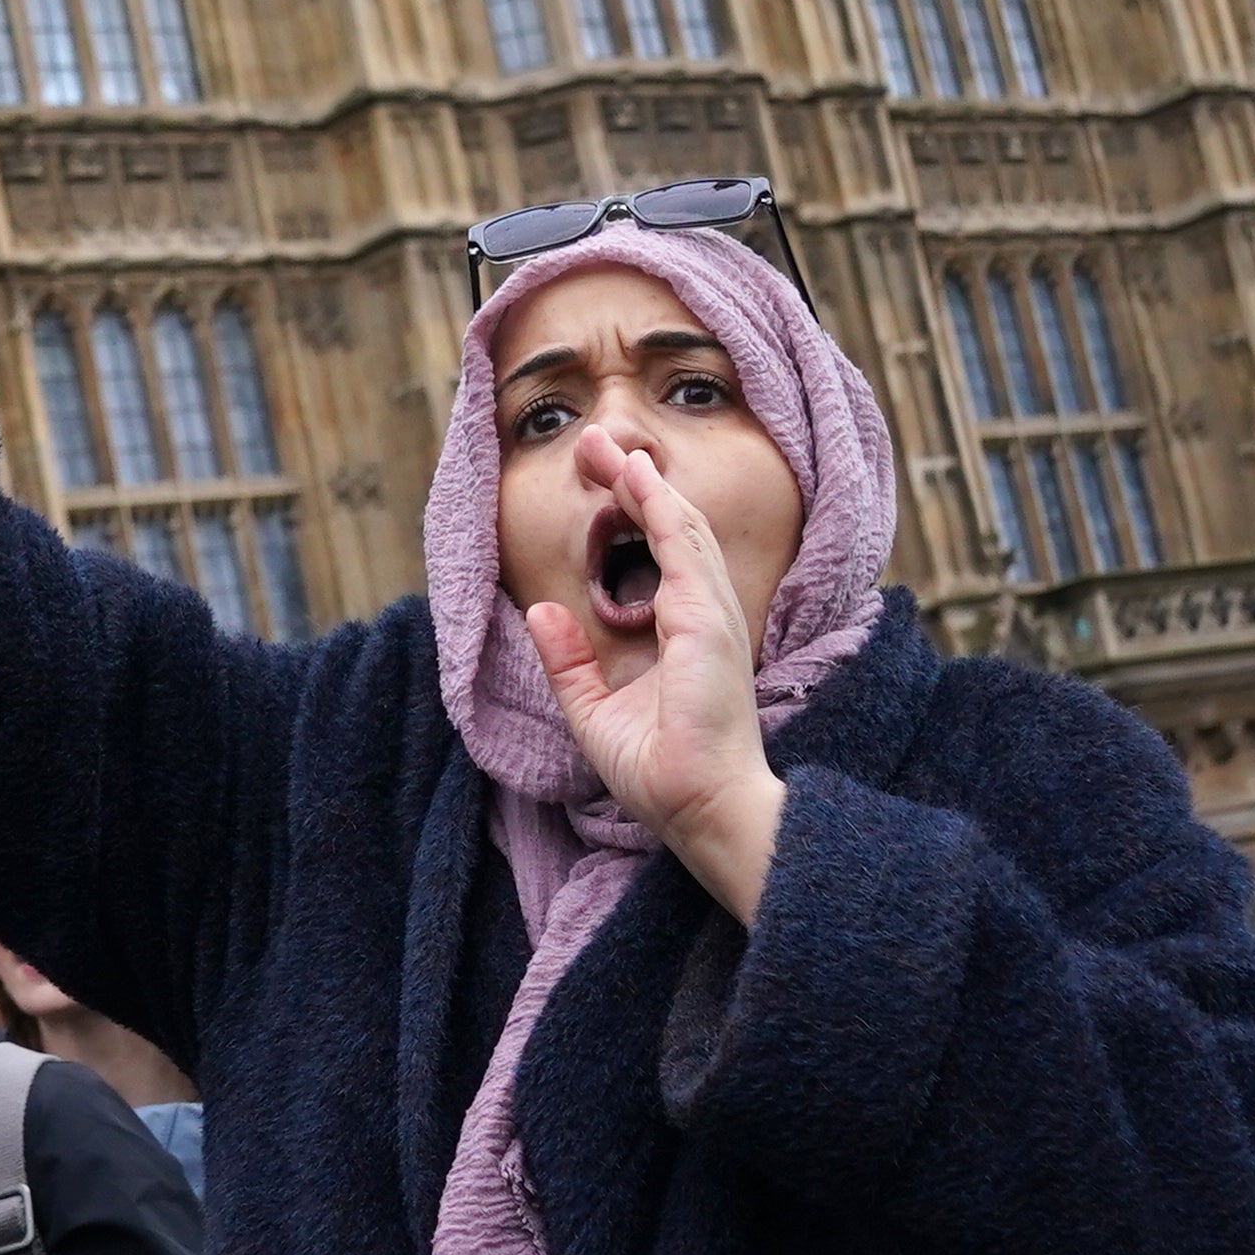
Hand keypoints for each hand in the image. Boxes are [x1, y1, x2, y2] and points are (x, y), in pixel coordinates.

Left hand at [525, 433, 788, 918]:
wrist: (700, 807)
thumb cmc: (662, 774)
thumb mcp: (594, 711)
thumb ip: (570, 662)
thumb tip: (542, 611)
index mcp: (684, 636)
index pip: (662, 557)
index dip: (633, 513)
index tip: (602, 480)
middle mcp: (704, 617)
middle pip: (671, 529)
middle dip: (633, 484)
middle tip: (596, 446)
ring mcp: (712, 615)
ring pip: (678, 526)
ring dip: (643, 483)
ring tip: (609, 447)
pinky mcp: (707, 620)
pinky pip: (682, 548)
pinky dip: (658, 507)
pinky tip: (636, 479)